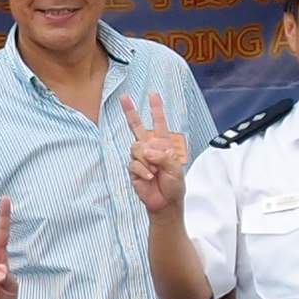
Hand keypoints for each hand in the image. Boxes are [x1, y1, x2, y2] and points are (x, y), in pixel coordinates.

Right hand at [120, 98, 186, 214]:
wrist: (165, 203)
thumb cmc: (174, 186)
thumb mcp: (175, 168)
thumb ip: (163, 156)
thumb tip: (147, 150)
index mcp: (163, 145)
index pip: (159, 124)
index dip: (156, 109)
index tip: (153, 95)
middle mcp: (150, 148)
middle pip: (136, 127)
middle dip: (130, 111)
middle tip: (124, 97)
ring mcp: (140, 158)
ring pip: (136, 147)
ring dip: (147, 160)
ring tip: (155, 172)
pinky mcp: (133, 169)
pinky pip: (134, 163)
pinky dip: (143, 170)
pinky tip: (149, 177)